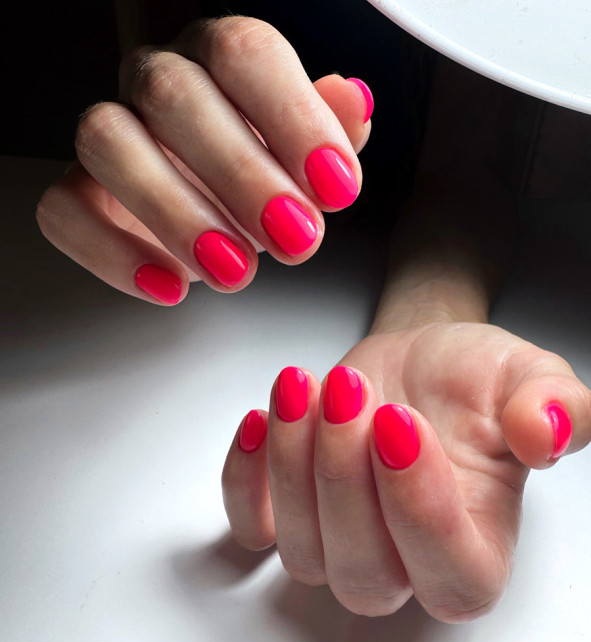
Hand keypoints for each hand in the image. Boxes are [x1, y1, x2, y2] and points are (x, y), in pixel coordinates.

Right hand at [36, 17, 371, 303]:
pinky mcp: (79, 193)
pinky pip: (63, 209)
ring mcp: (111, 135)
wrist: (214, 213)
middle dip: (242, 175)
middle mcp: (158, 83)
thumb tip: (354, 103)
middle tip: (293, 237)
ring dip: (173, 212)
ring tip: (233, 269)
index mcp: (221, 59)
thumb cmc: (262, 180)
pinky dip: (111, 253)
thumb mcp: (309, 161)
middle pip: (175, 95)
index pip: (245, 53)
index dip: (293, 119)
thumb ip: (331, 133)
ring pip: (106, 141)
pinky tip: (169, 285)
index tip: (334, 186)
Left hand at [222, 322, 590, 620]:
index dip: (418, 510)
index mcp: (476, 549)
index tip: (400, 423)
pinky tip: (260, 419)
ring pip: (303, 553)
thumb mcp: (527, 377)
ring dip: (292, 466)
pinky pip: (250, 528)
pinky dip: (242, 482)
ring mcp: (339, 547)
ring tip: (305, 387)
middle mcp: (405, 566)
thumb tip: (544, 433)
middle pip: (364, 575)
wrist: (420, 364)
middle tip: (351, 394)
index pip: (451, 575)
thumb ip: (554, 407)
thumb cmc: (471, 381)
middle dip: (344, 480)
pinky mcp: (290, 517)